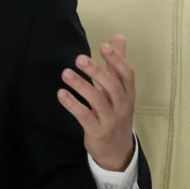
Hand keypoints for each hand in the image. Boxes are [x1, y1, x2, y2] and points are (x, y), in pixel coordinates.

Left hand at [57, 34, 135, 171]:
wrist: (117, 151)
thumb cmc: (116, 113)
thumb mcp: (120, 90)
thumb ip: (116, 64)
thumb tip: (118, 37)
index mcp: (128, 93)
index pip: (127, 74)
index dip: (117, 59)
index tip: (103, 45)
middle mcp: (122, 106)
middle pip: (112, 86)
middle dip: (96, 71)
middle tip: (79, 59)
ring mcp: (110, 119)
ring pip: (98, 100)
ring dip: (81, 85)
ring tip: (65, 73)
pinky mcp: (97, 131)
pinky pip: (85, 116)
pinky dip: (73, 104)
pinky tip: (61, 94)